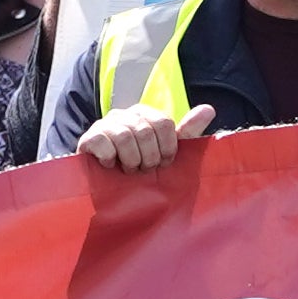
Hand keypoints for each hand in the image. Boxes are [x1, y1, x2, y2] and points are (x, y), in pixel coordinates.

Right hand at [83, 101, 211, 175]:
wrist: (108, 189)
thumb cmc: (141, 166)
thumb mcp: (167, 152)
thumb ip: (187, 132)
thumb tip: (209, 109)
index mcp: (146, 114)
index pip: (164, 123)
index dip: (167, 148)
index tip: (163, 163)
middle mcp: (125, 114)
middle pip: (146, 131)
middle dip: (149, 158)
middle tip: (144, 170)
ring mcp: (105, 124)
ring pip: (125, 137)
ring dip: (131, 161)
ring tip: (128, 170)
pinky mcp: (88, 137)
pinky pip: (102, 141)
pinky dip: (110, 158)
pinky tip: (110, 165)